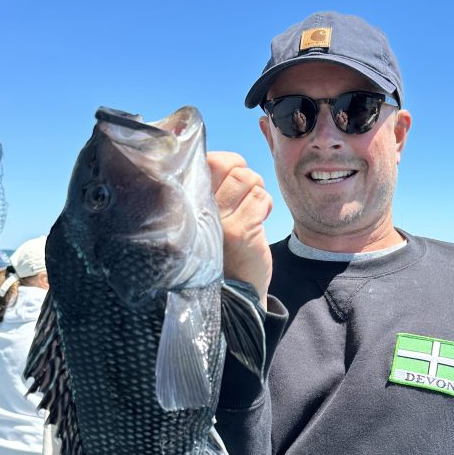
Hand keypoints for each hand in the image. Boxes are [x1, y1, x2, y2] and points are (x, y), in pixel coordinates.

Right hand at [208, 152, 272, 307]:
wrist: (233, 294)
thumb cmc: (223, 250)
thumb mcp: (208, 218)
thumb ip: (212, 190)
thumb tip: (233, 162)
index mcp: (187, 202)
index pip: (205, 160)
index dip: (226, 163)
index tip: (232, 180)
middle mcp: (196, 209)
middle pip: (227, 163)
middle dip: (243, 173)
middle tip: (246, 193)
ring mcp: (217, 220)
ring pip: (246, 177)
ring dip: (257, 190)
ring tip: (252, 209)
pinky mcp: (239, 231)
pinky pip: (260, 197)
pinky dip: (266, 205)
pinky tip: (260, 219)